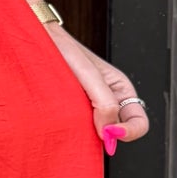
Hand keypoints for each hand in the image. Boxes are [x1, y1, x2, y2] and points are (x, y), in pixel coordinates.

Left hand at [41, 21, 148, 154]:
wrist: (38, 41)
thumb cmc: (64, 50)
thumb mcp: (89, 74)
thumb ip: (104, 101)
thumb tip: (110, 130)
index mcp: (121, 89)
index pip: (138, 123)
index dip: (128, 132)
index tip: (108, 133)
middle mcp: (109, 100)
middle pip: (120, 132)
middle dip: (108, 136)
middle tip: (89, 131)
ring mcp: (91, 106)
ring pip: (100, 132)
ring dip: (90, 134)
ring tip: (73, 119)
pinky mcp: (74, 110)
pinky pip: (82, 128)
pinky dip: (77, 130)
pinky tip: (66, 120)